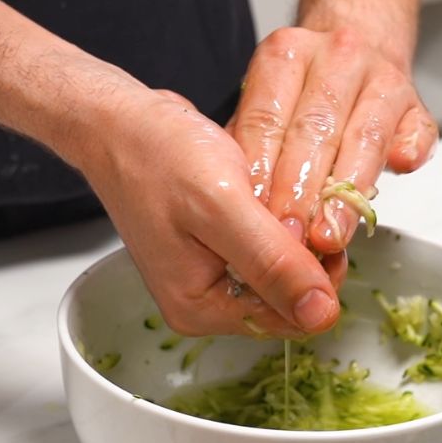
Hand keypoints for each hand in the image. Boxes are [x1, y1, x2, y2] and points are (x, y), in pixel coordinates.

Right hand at [72, 85, 343, 337]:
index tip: (320, 226)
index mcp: (202, 308)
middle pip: (288, 297)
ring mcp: (209, 276)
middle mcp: (205, 302)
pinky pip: (265, 247)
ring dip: (291, 232)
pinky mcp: (214, 250)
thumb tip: (322, 316)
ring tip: (270, 191)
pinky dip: (275, 220)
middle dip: (303, 251)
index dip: (320, 276)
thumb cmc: (158, 156)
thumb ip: (273, 263)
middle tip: (293, 199)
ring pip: (281, 268)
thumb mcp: (222, 207)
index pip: (294, 319)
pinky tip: (260, 191)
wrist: (118, 123)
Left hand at [227, 26, 437, 255]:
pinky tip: (401, 168)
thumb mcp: (267, 103)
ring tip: (330, 235)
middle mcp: (335, 57)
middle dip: (300, 192)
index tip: (254, 218)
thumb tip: (233, 203)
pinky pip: (417, 129)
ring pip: (364, 136)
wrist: (363, 45)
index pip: (267, 121)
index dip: (261, 173)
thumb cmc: (306, 91)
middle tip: (290, 240)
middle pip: (314, 130)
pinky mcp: (416, 103)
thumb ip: (249, 144)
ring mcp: (381, 76)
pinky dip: (410, 148)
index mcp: (286, 56)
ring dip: (346, 191)